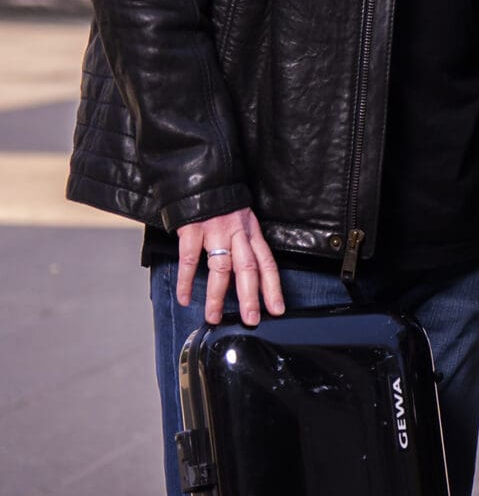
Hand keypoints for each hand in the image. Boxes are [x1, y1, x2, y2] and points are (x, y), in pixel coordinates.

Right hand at [176, 208, 285, 327]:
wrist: (201, 176)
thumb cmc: (222, 203)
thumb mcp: (242, 219)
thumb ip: (244, 244)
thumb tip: (245, 276)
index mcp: (251, 232)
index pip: (267, 263)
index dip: (273, 287)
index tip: (277, 309)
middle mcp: (237, 233)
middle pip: (248, 269)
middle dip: (250, 297)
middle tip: (251, 319)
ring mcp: (215, 231)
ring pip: (221, 268)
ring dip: (216, 296)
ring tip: (213, 317)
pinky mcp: (193, 229)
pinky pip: (189, 259)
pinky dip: (186, 281)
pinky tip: (185, 298)